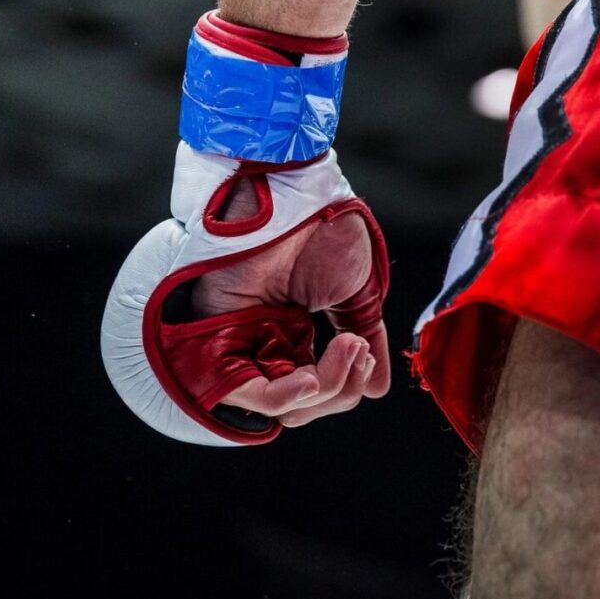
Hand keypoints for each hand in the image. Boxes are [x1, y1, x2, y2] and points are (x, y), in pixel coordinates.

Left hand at [193, 179, 390, 426]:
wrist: (299, 193)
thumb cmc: (325, 228)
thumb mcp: (357, 294)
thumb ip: (365, 340)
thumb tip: (376, 388)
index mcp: (298, 334)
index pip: (321, 390)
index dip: (348, 385)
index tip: (366, 352)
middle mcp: (269, 343)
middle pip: (302, 405)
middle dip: (341, 390)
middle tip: (359, 351)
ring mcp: (246, 343)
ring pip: (280, 405)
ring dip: (325, 390)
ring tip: (349, 350)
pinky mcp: (223, 338)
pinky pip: (250, 391)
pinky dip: (285, 397)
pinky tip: (313, 383)